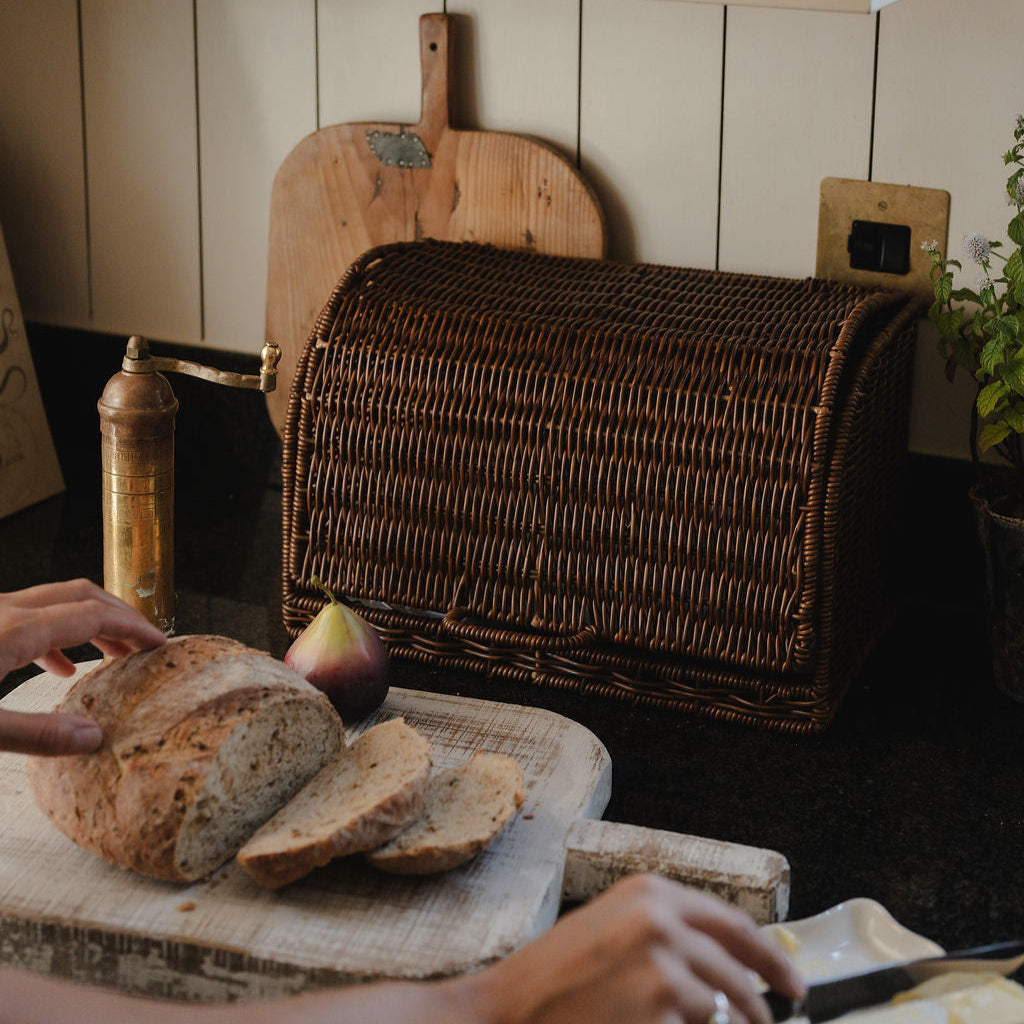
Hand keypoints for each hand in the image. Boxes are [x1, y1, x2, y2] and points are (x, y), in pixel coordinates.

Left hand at [0, 579, 165, 755]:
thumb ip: (37, 734)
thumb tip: (93, 737)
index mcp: (14, 629)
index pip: (93, 615)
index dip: (133, 627)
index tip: (159, 643)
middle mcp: (5, 609)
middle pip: (81, 596)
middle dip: (120, 616)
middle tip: (145, 642)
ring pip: (55, 603)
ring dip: (90, 623)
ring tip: (114, 652)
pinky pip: (29, 617)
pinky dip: (56, 635)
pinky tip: (62, 666)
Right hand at [470, 873, 804, 1023]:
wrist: (506, 1013)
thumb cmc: (553, 978)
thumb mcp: (610, 929)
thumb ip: (667, 933)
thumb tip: (726, 962)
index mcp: (649, 892)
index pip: (733, 923)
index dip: (770, 956)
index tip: (791, 980)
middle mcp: (661, 919)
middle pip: (738, 970)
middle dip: (760, 1004)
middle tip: (769, 1020)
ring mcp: (662, 965)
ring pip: (721, 1010)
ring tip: (686, 1023)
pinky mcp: (661, 1009)